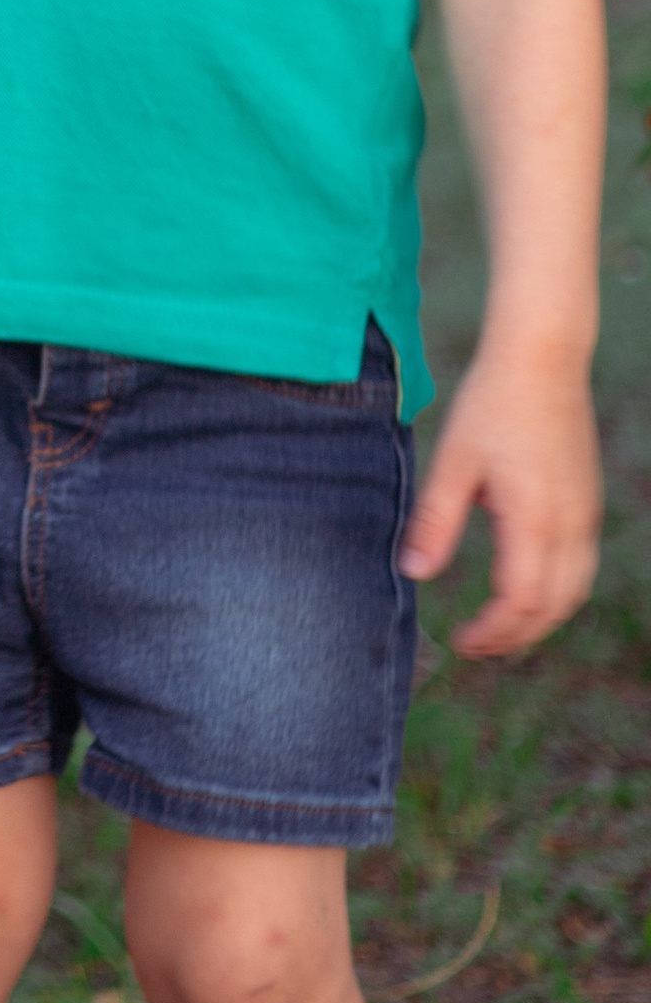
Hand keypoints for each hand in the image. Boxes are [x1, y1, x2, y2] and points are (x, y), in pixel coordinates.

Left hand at [401, 340, 601, 656]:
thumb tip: (414, 573)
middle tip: (474, 644)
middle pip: (552, 608)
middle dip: (514, 636)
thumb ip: (435, 521)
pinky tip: (526, 588)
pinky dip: (557, 593)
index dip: (491, 632)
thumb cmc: (491, 404)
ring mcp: (586, 515)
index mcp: (535, 518)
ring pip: (574, 592)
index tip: (458, 640)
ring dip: (539, 618)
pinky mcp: (588, 503)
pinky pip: (581, 567)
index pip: (519, 601)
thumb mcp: (452, 461)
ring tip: (498, 627)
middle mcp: (570, 524)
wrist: (542, 358)